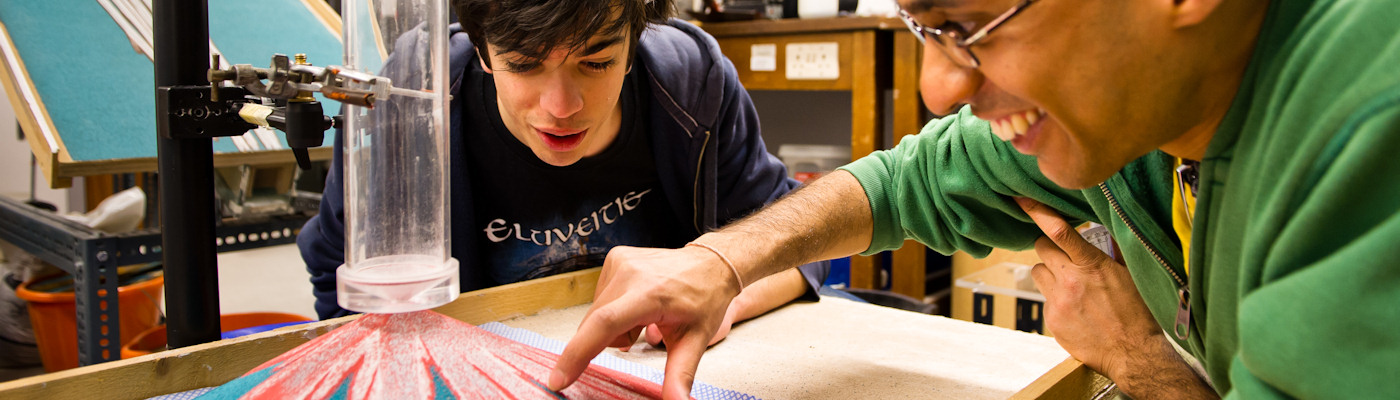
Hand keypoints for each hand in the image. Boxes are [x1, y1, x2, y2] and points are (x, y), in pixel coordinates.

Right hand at [548, 245, 740, 398]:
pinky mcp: (615, 258)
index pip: (604, 324)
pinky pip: (601, 297)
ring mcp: (620, 262)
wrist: (711, 264)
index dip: (578, 353)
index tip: (559, 378)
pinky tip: (634, 305)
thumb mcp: (695, 341)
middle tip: (637, 337)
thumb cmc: (704, 299)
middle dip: (608, 342)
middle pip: (597, 324)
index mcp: (650, 294)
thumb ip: (680, 375)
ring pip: (596, 313)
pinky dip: (612, 310)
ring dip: (611, 327)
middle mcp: (630, 273)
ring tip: (641, 319)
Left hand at [1015, 198, 1169, 378]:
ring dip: (1050, 273)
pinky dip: (1056, 300)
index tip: (1021, 199)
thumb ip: (1114, 250)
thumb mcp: (1131, 275)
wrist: (1133, 353)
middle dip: (1050, 248)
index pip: (1059, 231)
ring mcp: (1058, 302)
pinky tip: (1075, 310)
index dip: (1037, 212)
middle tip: (1065, 257)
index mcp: (1092, 265)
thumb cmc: (1137, 313)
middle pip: (1041, 248)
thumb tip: (1106, 229)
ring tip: (1071, 285)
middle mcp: (1070, 281)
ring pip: (1038, 272)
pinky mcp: (1051, 321)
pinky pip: (1044, 300)